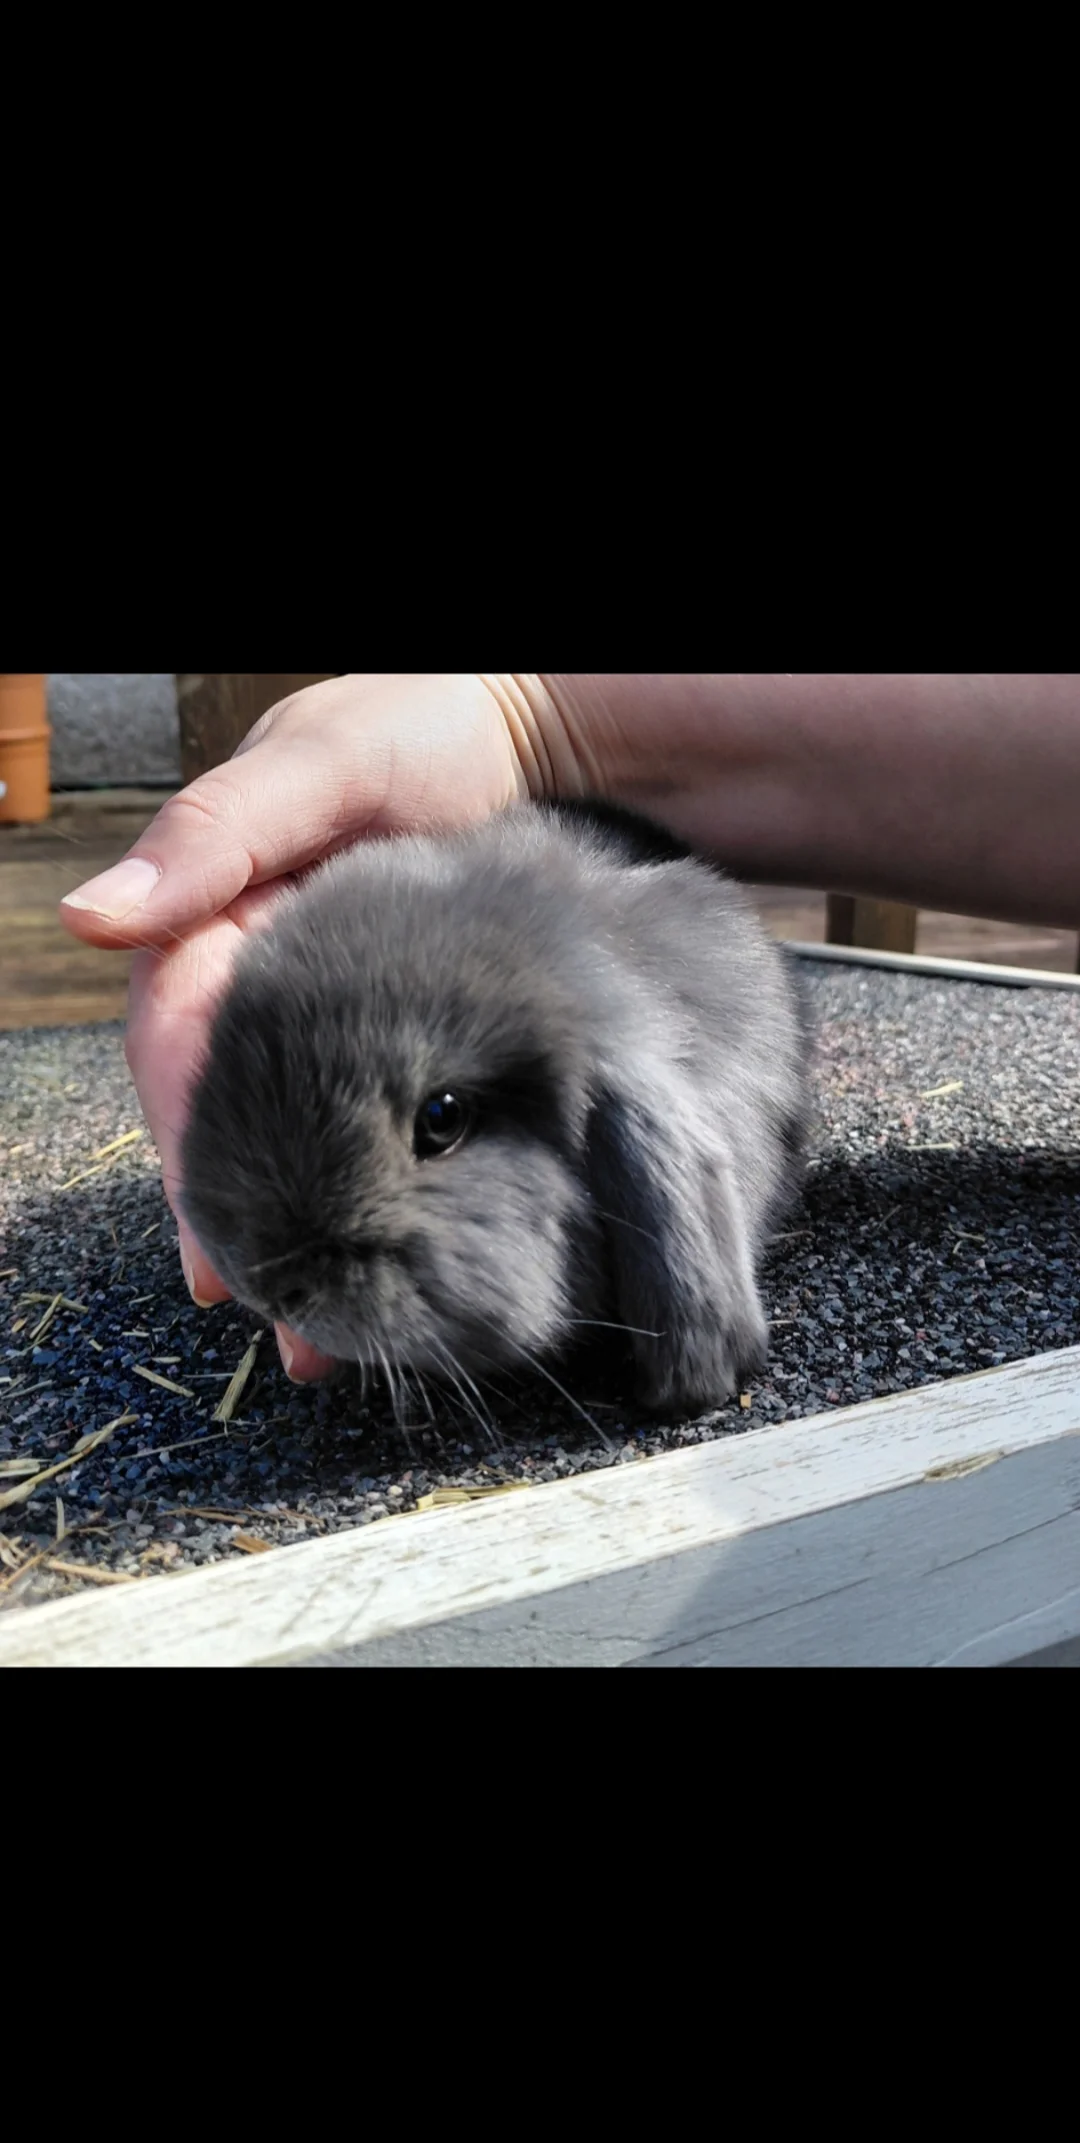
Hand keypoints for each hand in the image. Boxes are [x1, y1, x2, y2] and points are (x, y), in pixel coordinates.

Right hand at [60, 674, 583, 1377]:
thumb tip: (92, 919)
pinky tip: (381, 1286)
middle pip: (228, 1116)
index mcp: (220, 920)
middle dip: (240, 1219)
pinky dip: (370, 1211)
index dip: (191, 1139)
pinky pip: (368, 1136)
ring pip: (292, 1143)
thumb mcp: (326, 762)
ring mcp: (332, 1019)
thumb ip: (220, 834)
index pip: (180, 1044)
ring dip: (298, 1242)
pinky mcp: (401, 1043)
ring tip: (316, 1343)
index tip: (215, 1226)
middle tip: (267, 1309)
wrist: (560, 736)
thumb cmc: (428, 725)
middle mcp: (264, 981)